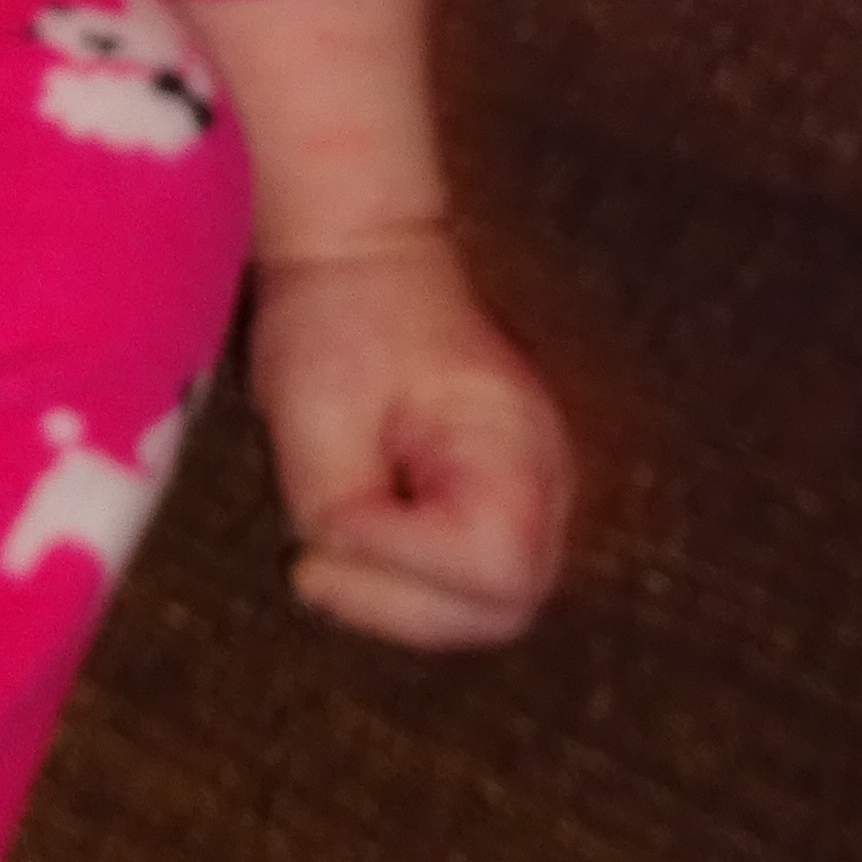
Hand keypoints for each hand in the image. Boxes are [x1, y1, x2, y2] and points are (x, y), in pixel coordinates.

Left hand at [244, 219, 572, 650]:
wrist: (360, 255)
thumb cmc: (339, 316)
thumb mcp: (315, 418)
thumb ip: (340, 518)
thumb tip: (345, 573)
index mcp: (512, 436)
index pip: (497, 565)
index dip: (407, 563)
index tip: (337, 522)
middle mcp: (546, 473)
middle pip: (503, 606)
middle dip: (399, 603)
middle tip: (316, 561)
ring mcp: (535, 490)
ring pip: (490, 606)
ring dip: (403, 597)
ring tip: (337, 539)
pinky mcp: (504, 501)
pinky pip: (472, 579)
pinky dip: (412, 578)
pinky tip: (362, 535)